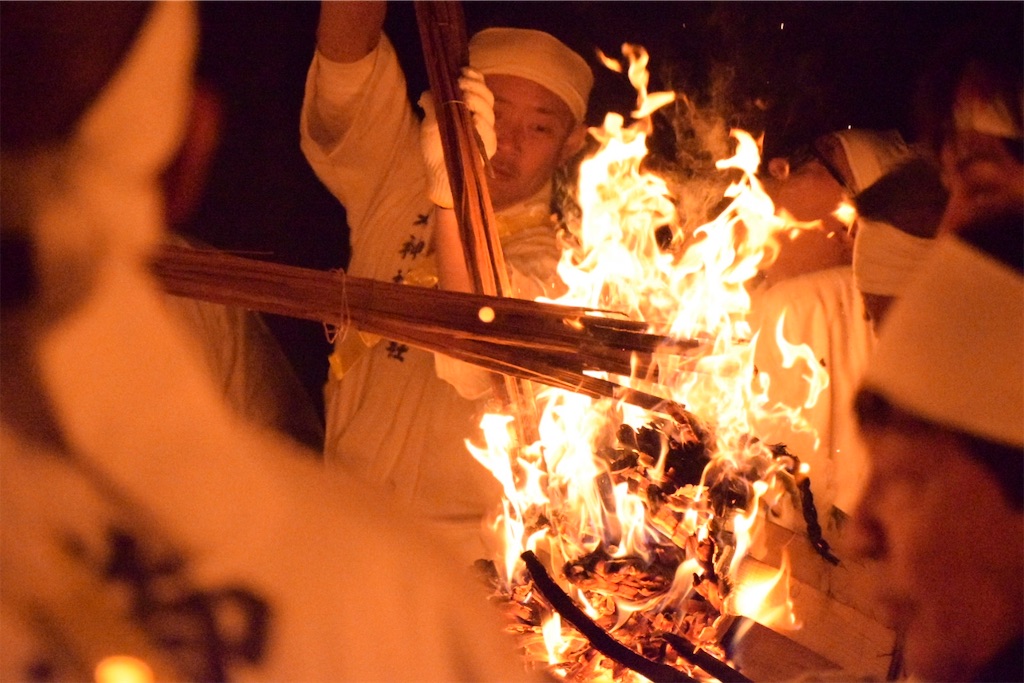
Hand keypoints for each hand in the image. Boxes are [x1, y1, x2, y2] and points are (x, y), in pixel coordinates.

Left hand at [419, 67, 496, 208]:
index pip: (479, 88)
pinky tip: (474, 120)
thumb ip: (430, 105)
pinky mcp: (487, 149)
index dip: (475, 77)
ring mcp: (485, 134)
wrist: (437, 173)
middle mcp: (480, 118)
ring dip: (479, 102)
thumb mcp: (429, 123)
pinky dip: (483, 126)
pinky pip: (490, 135)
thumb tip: (426, 92)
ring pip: (489, 112)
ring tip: (466, 98)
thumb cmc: (435, 148)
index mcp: (470, 109)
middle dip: (476, 86)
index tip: (462, 70)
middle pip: (487, 97)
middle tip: (461, 83)